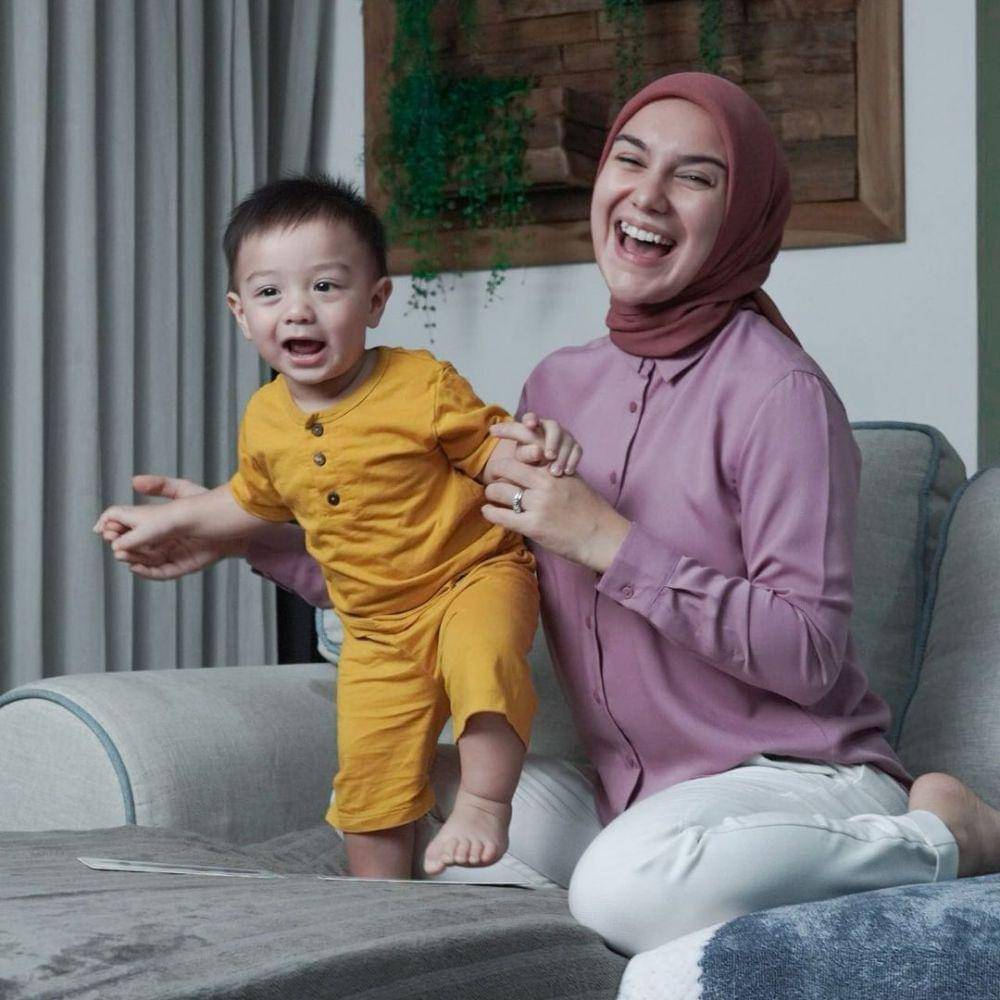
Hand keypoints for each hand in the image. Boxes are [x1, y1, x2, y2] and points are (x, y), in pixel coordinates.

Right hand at [92, 474, 241, 580]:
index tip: (102, 529)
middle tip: (114, 543)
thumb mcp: (184, 491)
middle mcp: (161, 539)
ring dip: (131, 559)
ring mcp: (171, 553)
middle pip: (133, 546)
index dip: (114, 528)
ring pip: (144, 560)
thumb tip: (133, 481)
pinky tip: (137, 567)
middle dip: (120, 546)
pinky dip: (147, 572)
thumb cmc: (211, 504)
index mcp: (156, 522)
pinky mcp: (183, 565)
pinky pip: (161, 572)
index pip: (128, 527)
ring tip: (124, 555)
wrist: (236, 524)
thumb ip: (159, 486)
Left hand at [481, 457, 630, 572]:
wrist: (602, 536)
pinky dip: (490, 512)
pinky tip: (488, 511)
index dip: (509, 442)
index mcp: (554, 469)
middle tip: (495, 479)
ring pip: (498, 490)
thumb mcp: (572, 481)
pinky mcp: (533, 526)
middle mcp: (545, 483)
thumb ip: (552, 471)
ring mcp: (538, 504)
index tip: (496, 440)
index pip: (525, 447)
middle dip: (496, 472)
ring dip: (492, 494)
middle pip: (505, 467)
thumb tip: (532, 462)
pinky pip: (501, 515)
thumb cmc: (590, 509)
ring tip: (493, 497)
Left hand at [489, 412, 581, 475]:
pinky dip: (572, 461)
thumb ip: (526, 453)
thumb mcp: (523, 458)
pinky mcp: (574, 446)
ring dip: (562, 457)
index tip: (530, 425)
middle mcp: (549, 427)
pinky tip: (567, 472)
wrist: (545, 470)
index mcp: (533, 426)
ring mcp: (564, 435)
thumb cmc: (528, 459)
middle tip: (549, 457)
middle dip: (552, 442)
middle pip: (554, 427)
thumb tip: (537, 451)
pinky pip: (577, 450)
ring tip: (555, 472)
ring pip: (567, 440)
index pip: (530, 418)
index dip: (530, 419)